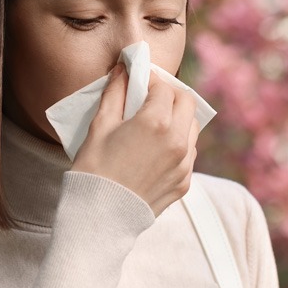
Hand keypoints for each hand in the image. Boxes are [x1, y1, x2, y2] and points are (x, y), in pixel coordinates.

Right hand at [72, 64, 198, 215]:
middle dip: (170, 94)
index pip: (164, 87)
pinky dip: (177, 144)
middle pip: (187, 102)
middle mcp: (178, 141)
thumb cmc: (94, 169)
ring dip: (178, 118)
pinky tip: (156, 148)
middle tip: (150, 97)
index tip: (139, 81)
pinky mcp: (184, 182)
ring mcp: (185, 164)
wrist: (100, 216)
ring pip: (193, 128)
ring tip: (155, 123)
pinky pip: (188, 153)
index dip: (150, 80)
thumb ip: (116, 93)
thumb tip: (124, 70)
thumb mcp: (100, 125)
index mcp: (157, 122)